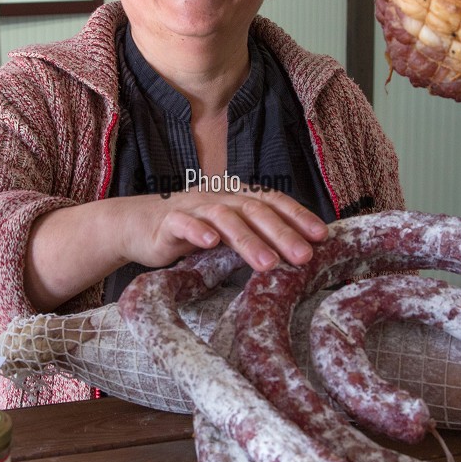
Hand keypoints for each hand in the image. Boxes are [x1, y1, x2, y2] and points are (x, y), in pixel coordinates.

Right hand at [127, 185, 328, 272]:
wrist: (137, 225)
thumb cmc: (190, 231)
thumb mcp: (228, 231)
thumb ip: (256, 235)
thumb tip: (299, 251)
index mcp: (238, 197)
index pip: (273, 201)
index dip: (298, 216)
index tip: (323, 236)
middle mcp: (220, 197)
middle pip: (255, 210)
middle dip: (282, 233)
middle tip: (304, 256)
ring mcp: (194, 208)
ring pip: (225, 218)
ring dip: (248, 240)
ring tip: (268, 264)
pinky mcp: (168, 222)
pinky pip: (184, 224)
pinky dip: (198, 231)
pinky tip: (211, 244)